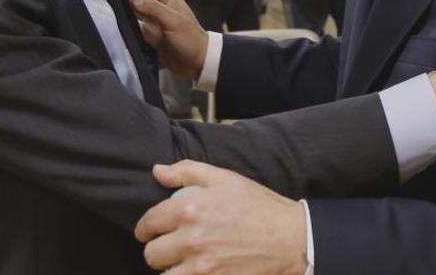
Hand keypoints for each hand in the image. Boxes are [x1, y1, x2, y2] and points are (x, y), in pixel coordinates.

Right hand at [117, 0, 207, 78]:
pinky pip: (135, 24)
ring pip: (135, 6)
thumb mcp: (174, 22)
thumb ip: (154, 9)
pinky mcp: (152, 35)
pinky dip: (126, 20)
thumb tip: (134, 0)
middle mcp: (160, 6)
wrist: (199, 63)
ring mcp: (155, 20)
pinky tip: (114, 19)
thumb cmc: (190, 40)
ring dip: (122, 1)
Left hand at [136, 161, 306, 274]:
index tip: (149, 230)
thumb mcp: (224, 178)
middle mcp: (191, 239)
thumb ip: (186, 171)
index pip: (148, 223)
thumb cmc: (259, 205)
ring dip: (169, 268)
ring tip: (180, 262)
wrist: (289, 237)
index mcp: (189, 209)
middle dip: (157, 249)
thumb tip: (158, 172)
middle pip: (151, 254)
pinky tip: (194, 270)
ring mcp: (202, 266)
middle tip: (168, 246)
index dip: (146, 227)